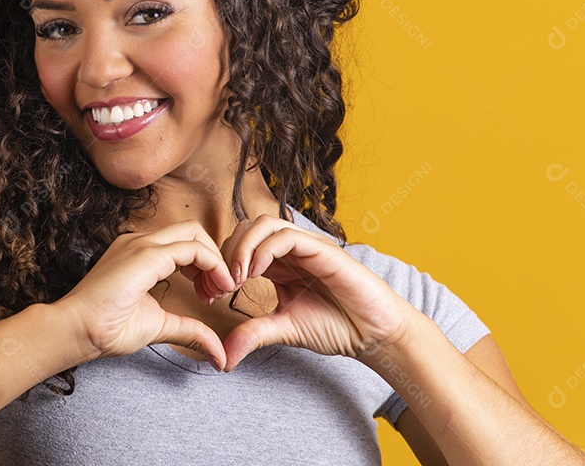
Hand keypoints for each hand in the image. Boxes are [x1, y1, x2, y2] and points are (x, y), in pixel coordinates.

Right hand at [56, 220, 236, 368]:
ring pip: (194, 233)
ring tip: (218, 292)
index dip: (205, 266)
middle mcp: (140, 242)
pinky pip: (192, 248)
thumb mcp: (159, 326)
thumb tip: (219, 356)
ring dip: (215, 261)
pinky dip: (212, 264)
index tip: (210, 296)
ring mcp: (141, 244)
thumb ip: (189, 331)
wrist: (76, 330)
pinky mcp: (145, 254)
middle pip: (193, 232)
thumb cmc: (106, 329)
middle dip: (215, 258)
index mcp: (139, 254)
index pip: (184, 243)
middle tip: (220, 291)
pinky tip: (214, 289)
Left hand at [220, 214, 417, 369]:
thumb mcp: (285, 329)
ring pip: (263, 225)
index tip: (210, 293)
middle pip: (246, 228)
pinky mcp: (323, 250)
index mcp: (279, 263)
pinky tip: (253, 274)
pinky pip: (286, 237)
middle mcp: (291, 250)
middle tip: (219, 285)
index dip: (220, 264)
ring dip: (242, 248)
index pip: (240, 245)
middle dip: (226, 252)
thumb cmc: (336, 327)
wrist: (374, 334)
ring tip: (235, 278)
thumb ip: (254, 334)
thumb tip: (223, 358)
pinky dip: (264, 250)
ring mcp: (307, 246)